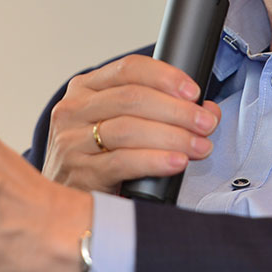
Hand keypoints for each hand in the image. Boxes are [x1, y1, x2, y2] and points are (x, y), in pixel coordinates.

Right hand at [42, 54, 220, 193]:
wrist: (64, 203)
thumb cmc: (100, 156)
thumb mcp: (122, 124)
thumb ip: (160, 110)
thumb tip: (207, 109)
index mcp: (85, 88)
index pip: (128, 68)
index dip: (165, 76)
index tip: (193, 91)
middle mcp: (73, 110)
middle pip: (132, 98)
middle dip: (177, 110)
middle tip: (206, 123)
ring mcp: (72, 142)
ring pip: (129, 129)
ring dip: (173, 136)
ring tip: (200, 146)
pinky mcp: (80, 173)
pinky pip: (123, 162)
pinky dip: (155, 160)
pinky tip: (176, 162)